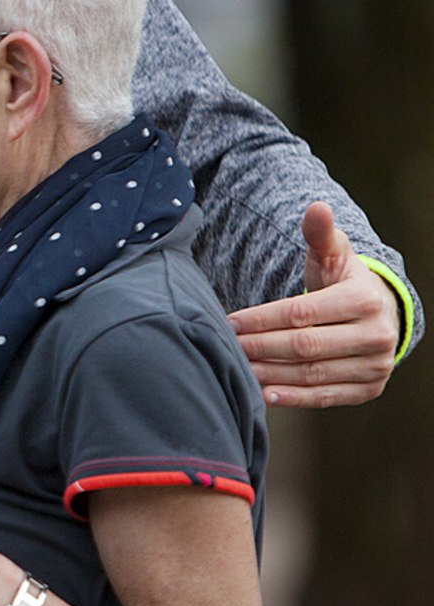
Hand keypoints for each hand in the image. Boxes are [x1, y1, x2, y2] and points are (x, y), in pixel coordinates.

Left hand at [227, 202, 399, 407]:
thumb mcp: (333, 255)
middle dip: (260, 346)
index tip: (229, 321)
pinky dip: (293, 398)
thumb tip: (316, 207)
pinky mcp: (368, 390)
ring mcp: (375, 366)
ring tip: (238, 368)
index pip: (301, 312)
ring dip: (270, 374)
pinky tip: (264, 394)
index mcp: (364, 300)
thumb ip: (320, 234)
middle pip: (304, 346)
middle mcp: (376, 336)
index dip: (261, 318)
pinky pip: (325, 397)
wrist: (378, 314)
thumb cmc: (342, 282)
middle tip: (227, 346)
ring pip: (312, 374)